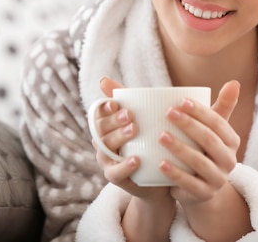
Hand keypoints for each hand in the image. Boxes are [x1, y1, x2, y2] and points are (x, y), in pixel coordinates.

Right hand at [92, 77, 170, 199]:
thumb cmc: (148, 142)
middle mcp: (103, 143)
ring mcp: (107, 161)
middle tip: (130, 115)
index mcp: (107, 127)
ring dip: (119, 138)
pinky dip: (125, 166)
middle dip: (114, 121)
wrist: (159, 177)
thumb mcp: (141, 119)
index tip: (116, 103)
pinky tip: (136, 159)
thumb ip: (127, 99)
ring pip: (106, 149)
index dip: (104, 108)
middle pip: (101, 130)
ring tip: (135, 130)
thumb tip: (103, 79)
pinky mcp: (116, 179)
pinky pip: (115, 173)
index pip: (98, 115)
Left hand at [159, 80, 241, 205]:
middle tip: (168, 113)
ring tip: (160, 136)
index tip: (180, 100)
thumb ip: (222, 107)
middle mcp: (229, 161)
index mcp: (232, 141)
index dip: (200, 112)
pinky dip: (175, 173)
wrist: (200, 187)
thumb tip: (234, 82)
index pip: (218, 123)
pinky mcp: (204, 195)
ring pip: (199, 162)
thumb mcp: (212, 129)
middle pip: (209, 140)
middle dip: (189, 125)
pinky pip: (189, 184)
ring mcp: (218, 179)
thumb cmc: (203, 149)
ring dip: (180, 148)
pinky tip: (160, 163)